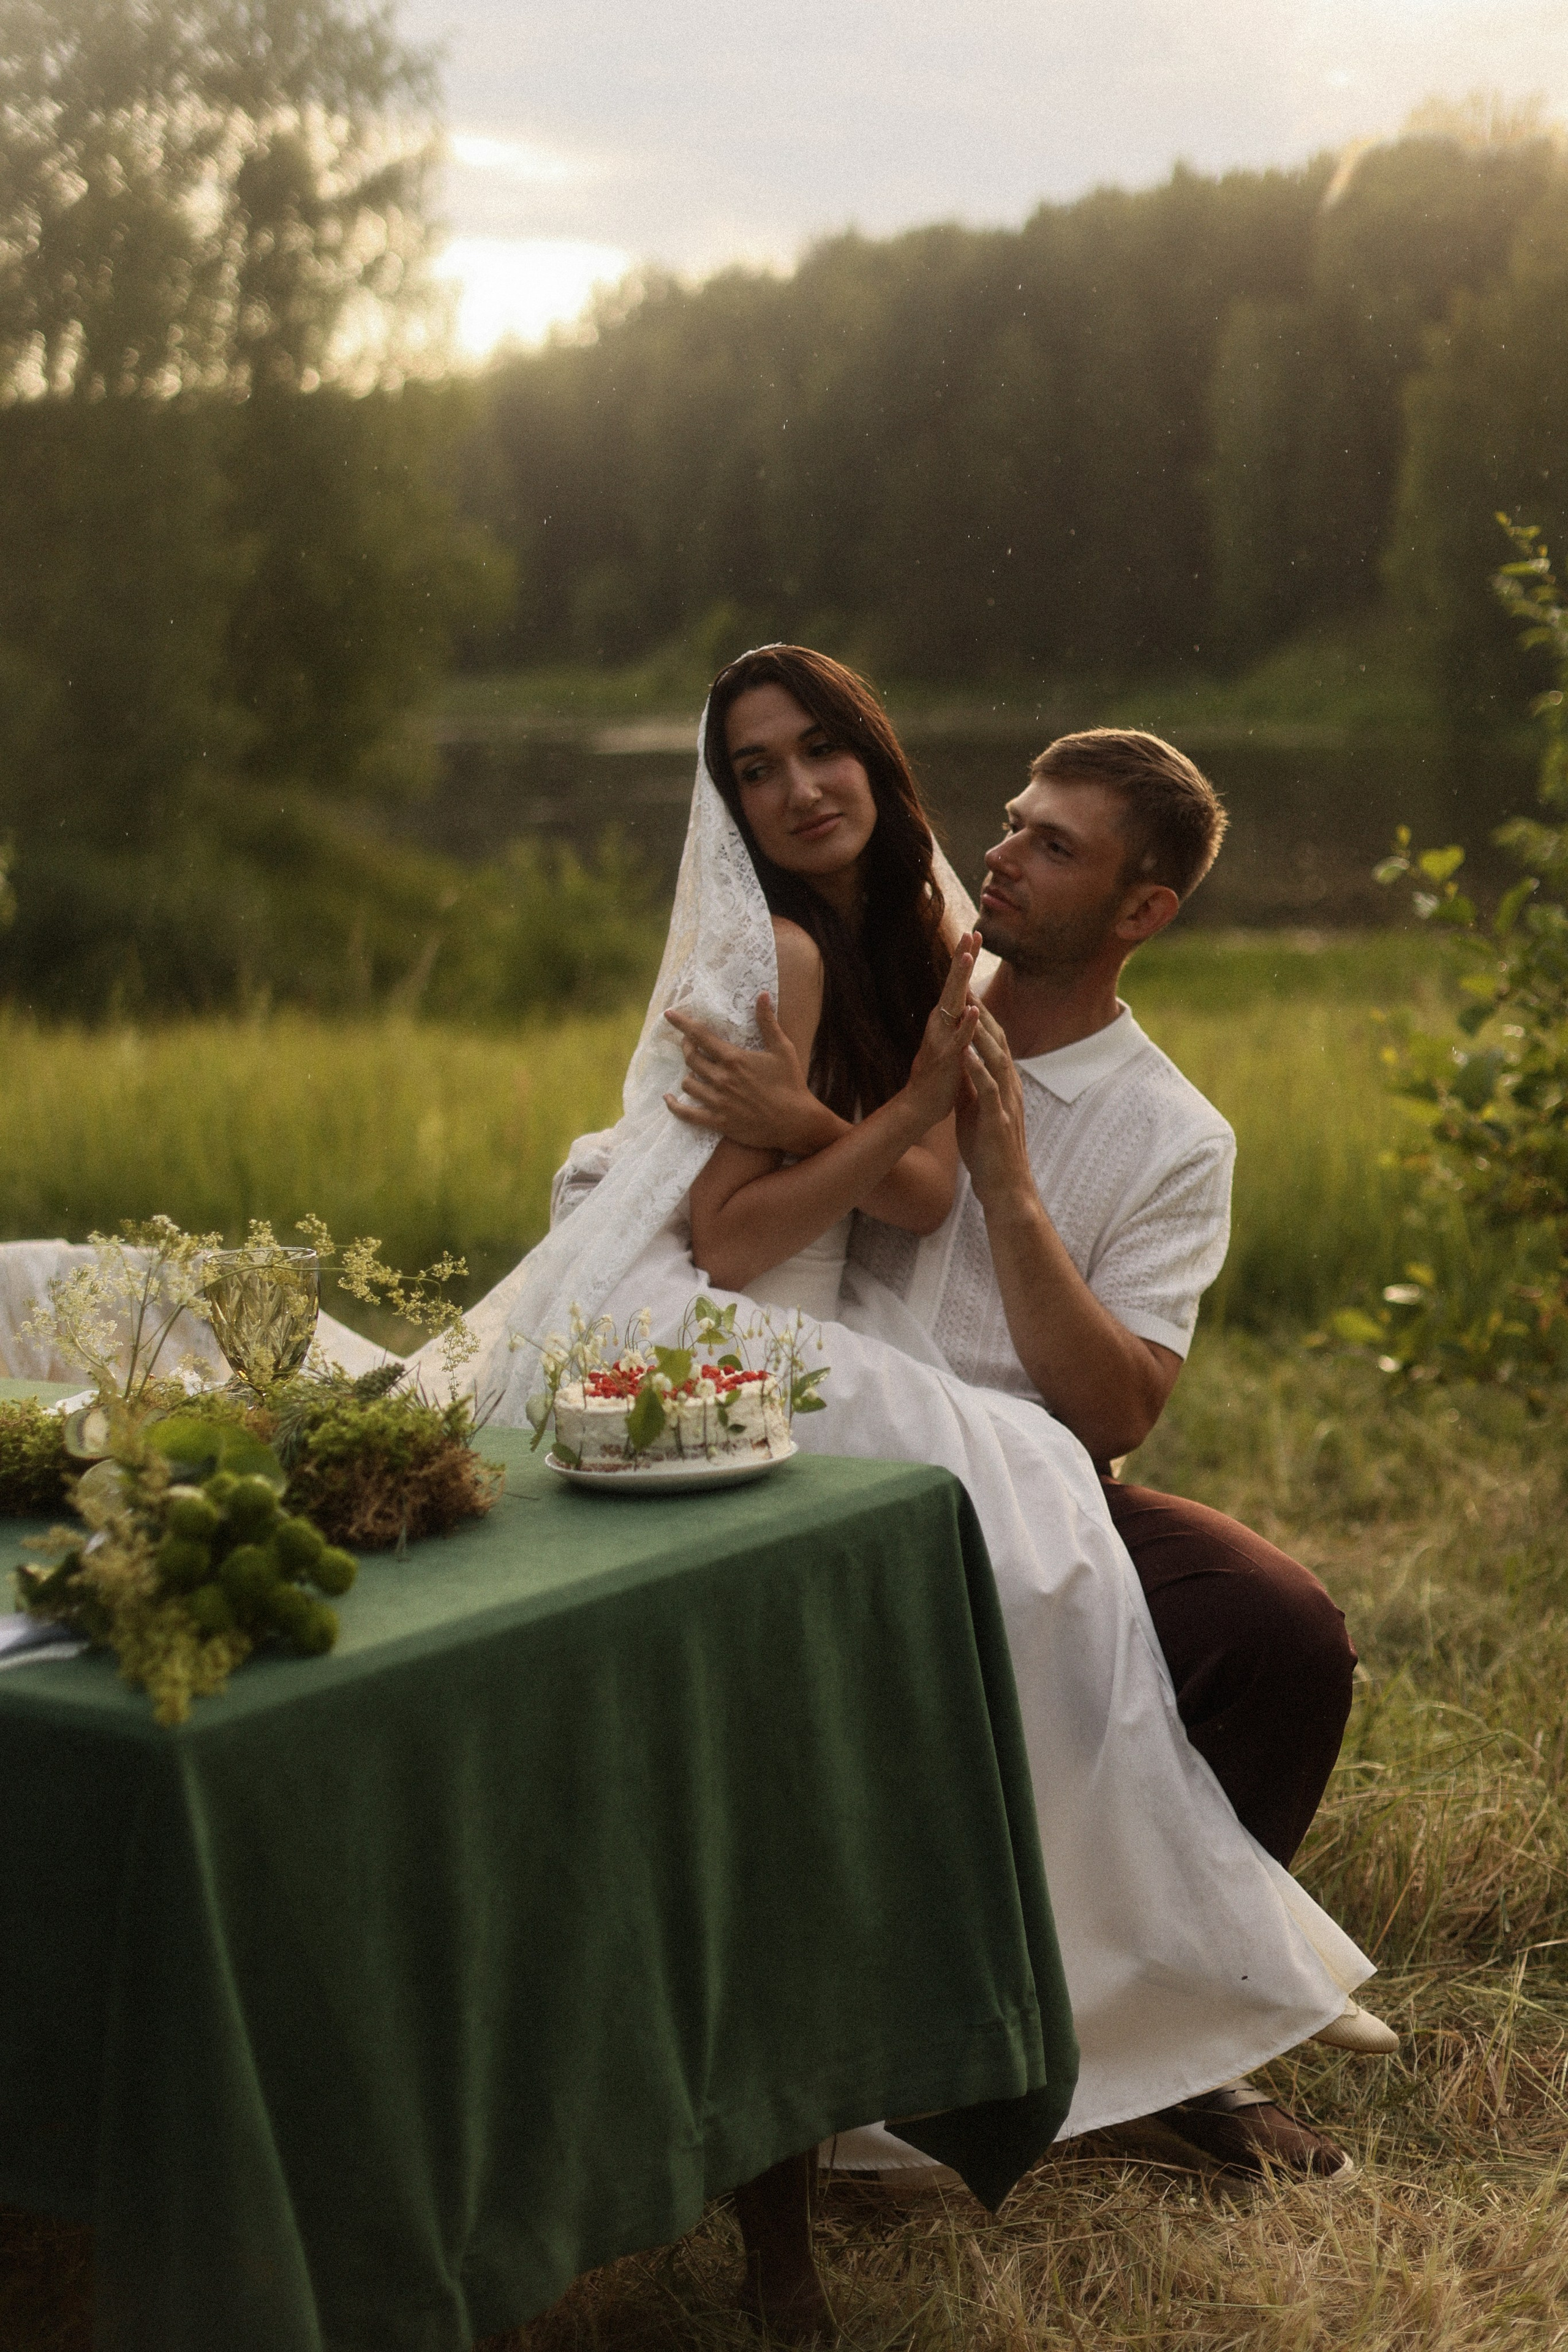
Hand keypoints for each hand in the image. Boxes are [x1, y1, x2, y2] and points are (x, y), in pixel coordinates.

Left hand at [663, 995, 827, 1152]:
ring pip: (688, 1084)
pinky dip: (675, 1106)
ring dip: (688, 1074)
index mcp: (734, 1059)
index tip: (669, 1014)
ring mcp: (718, 1102)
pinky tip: (669, 1099)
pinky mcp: (719, 1121)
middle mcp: (721, 1079)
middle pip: (690, 1058)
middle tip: (688, 1042)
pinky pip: (687, 1114)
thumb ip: (768, 1022)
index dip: (682, 1023)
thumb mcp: (782, 1049)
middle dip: (686, 1047)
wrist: (795, 1122)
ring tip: (693, 1071)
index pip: (700, 1036)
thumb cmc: (791, 1083)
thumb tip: (762, 994)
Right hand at [905, 933, 981, 1120]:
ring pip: (952, 1006)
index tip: (975, 934)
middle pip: (953, 986)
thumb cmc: (939, 1076)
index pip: (957, 985)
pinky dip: (965, 1025)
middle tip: (971, 932)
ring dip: (959, 981)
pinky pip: (957, 1040)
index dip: (965, 960)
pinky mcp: (946, 1059)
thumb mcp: (952, 1044)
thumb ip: (958, 1025)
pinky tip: (972, 1009)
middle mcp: (940, 1025)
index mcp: (945, 1021)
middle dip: (962, 958)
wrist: (920, 1106)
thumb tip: (967, 1005)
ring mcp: (942, 1040)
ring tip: (967, 957)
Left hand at [955, 1002, 1036, 1210]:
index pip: (994, 1042)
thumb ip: (970, 1087)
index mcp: (1003, 1083)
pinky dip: (978, 1069)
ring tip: (968, 1011)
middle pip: (999, 1042)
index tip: (966, 993)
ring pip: (997, 1060)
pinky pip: (989, 1089)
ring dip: (982, 1035)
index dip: (981, 1017)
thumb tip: (959, 1065)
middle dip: (983, 1015)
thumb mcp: (975, 1110)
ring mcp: (1007, 1101)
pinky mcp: (999, 1118)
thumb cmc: (989, 1150)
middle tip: (968, 986)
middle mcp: (1010, 1086)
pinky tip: (966, 1053)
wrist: (1004, 1186)